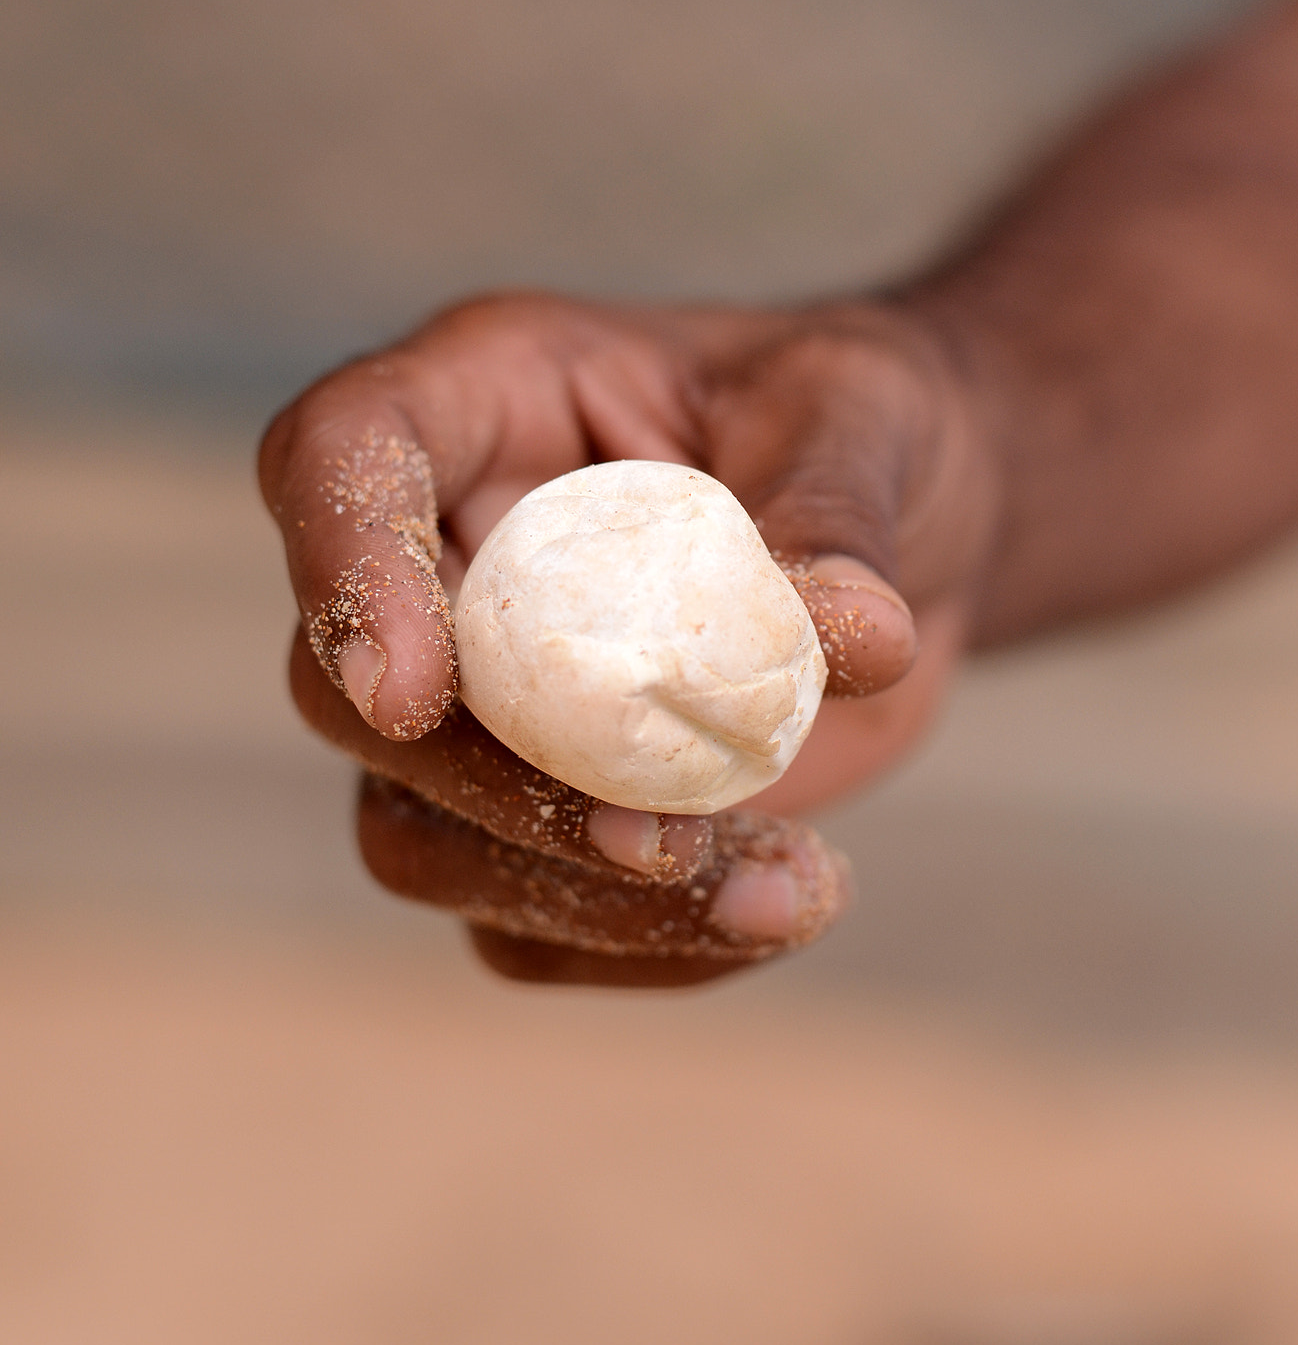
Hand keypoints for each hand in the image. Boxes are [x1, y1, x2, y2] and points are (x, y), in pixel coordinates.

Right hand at [260, 293, 997, 982]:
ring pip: (417, 839)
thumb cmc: (860, 424)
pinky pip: (525, 923)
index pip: (337, 458)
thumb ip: (839, 515)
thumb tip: (861, 636)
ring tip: (784, 886)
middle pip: (347, 696)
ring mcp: (473, 704)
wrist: (914, 531)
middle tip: (661, 839)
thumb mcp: (864, 419)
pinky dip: (648, 943)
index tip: (409, 696)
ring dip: (582, 898)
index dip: (343, 571)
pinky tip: (788, 896)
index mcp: (483, 401)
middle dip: (489, 790)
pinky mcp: (532, 819)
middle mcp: (446, 558)